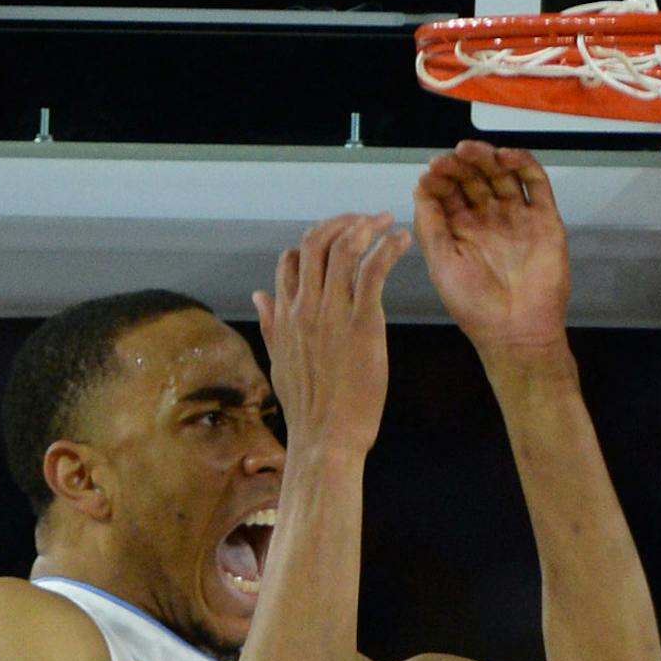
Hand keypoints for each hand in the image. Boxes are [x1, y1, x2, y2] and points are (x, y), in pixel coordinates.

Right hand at [252, 212, 410, 455]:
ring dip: (366, 226)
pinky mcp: (361, 324)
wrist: (325, 440)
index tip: (340, 240)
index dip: (315, 241)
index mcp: (286, 316)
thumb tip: (259, 294)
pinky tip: (401, 241)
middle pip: (315, 243)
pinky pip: (372, 270)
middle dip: (342, 222)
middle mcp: (304, 308)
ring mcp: (331, 314)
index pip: (292, 259)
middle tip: (367, 220)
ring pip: (342, 248)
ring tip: (385, 222)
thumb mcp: (280, 363)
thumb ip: (271, 325)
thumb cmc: (309, 410)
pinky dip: (387, 247)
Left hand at [413, 142, 570, 358]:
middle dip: (461, 164)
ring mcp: (516, 217)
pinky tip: (505, 157)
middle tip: (452, 157)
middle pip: (474, 177)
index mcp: (461, 231)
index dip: (440, 176)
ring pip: (501, 174)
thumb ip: (429, 225)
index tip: (432, 168)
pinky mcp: (544, 218)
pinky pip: (535, 182)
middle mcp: (488, 220)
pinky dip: (523, 163)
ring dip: (486, 157)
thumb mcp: (440, 264)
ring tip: (470, 150)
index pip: (449, 191)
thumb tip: (420, 186)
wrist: (516, 331)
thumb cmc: (475, 307)